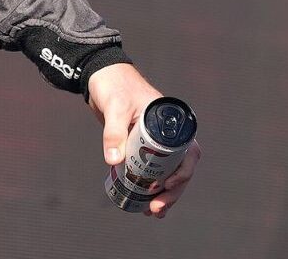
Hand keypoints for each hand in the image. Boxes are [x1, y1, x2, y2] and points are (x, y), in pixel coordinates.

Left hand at [86, 63, 201, 217]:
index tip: (164, 187)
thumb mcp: (115, 108)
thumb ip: (114, 132)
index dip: (181, 173)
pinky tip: (144, 202)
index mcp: (172, 122)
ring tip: (153, 212)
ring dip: (164, 194)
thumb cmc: (114, 86)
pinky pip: (153, 169)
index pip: (187, 152)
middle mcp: (169, 133)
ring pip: (168, 172)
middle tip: (156, 209)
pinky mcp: (143, 145)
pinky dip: (151, 185)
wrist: (100, 74)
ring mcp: (157, 140)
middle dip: (172, 192)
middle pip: (180, 168)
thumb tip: (113, 161)